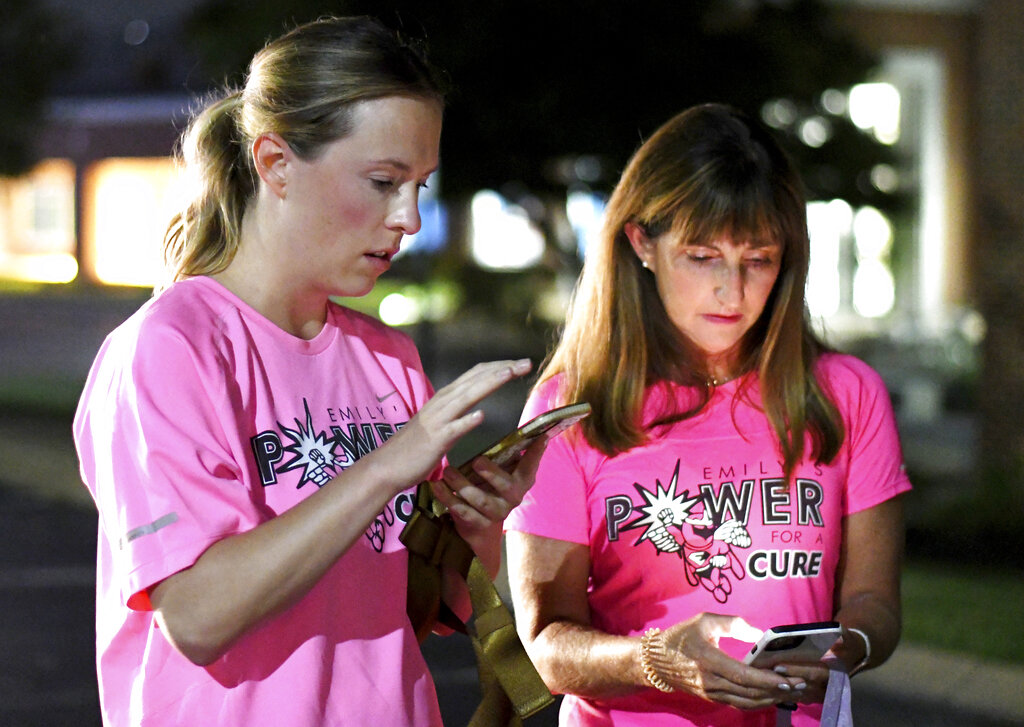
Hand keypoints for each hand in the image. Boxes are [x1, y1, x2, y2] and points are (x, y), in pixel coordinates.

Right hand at [375, 359, 532, 493]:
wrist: (387, 466)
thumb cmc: (414, 447)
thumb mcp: (438, 422)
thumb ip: (455, 412)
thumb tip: (475, 408)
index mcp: (444, 398)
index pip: (475, 374)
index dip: (498, 367)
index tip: (519, 363)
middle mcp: (441, 403)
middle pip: (475, 380)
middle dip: (502, 369)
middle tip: (526, 363)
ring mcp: (437, 421)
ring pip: (466, 397)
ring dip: (489, 384)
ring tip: (509, 374)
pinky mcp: (434, 441)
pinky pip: (452, 429)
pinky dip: (466, 421)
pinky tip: (481, 416)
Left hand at [431, 432, 547, 533]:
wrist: (479, 525)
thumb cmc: (490, 486)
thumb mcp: (501, 470)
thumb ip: (509, 454)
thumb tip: (523, 427)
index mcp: (521, 481)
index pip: (531, 465)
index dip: (536, 453)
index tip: (540, 437)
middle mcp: (513, 498)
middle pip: (507, 486)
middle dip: (492, 473)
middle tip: (477, 460)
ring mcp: (497, 513)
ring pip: (481, 500)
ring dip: (463, 485)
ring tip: (447, 471)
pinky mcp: (478, 523)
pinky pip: (462, 511)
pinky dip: (448, 498)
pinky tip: (436, 486)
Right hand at [654, 613, 807, 708]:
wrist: (656, 661)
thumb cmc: (681, 637)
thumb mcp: (704, 621)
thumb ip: (732, 624)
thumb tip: (758, 634)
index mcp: (709, 661)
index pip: (743, 675)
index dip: (767, 679)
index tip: (788, 678)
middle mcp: (711, 682)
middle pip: (750, 692)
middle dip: (777, 690)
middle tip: (801, 684)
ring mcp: (711, 693)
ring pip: (747, 702)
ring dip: (771, 698)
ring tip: (791, 691)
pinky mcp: (712, 698)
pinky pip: (739, 704)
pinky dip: (758, 702)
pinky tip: (772, 696)